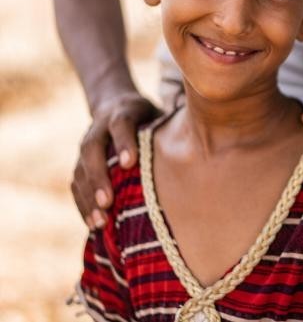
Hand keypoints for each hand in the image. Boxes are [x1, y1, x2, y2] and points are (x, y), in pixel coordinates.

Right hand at [71, 92, 158, 228]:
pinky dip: (82, 203)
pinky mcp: (80, 161)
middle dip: (98, 177)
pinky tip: (93, 224)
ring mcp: (86, 144)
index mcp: (123, 111)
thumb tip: (200, 150)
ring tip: (99, 222)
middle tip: (107, 202)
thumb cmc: (148, 116)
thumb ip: (170, 128)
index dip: (124, 142)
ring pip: (80, 169)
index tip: (129, 163)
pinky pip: (76, 183)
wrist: (114, 104)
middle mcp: (100, 126)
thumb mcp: (160, 114)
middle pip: (92, 149)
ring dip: (87, 197)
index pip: (121, 124)